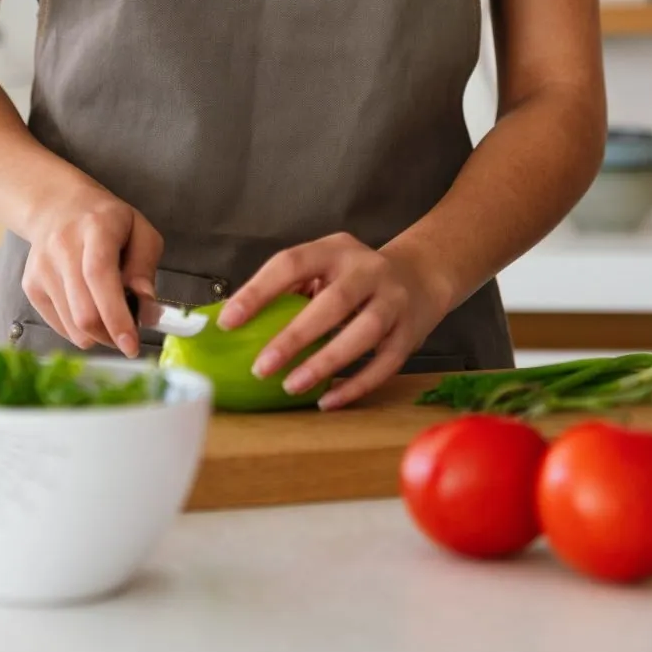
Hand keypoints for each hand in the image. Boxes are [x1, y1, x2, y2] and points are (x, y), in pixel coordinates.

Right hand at [21, 185, 162, 357]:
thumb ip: (145, 266)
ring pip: (72, 326)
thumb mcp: (140, 230)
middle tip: (128, 335)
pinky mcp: (31, 286)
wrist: (57, 208)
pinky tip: (89, 308)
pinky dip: (80, 330)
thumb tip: (144, 303)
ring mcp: (42, 268)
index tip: (131, 345)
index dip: (116, 315)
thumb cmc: (107, 221)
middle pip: (83, 311)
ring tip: (110, 316)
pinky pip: (60, 327)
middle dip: (111, 335)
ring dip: (98, 336)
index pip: (99, 275)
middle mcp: (62, 246)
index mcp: (96, 227)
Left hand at [223, 235, 453, 409]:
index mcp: (335, 250)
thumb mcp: (325, 265)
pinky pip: (385, 364)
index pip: (291, 263)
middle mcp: (368, 270)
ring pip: (364, 333)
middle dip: (295, 336)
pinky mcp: (410, 333)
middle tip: (262, 366)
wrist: (421, 274)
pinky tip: (328, 401)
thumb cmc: (355, 276)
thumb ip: (290, 287)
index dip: (258, 291)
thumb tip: (233, 317)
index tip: (229, 320)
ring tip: (292, 385)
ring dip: (326, 362)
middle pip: (335, 302)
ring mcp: (394, 301)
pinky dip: (356, 385)